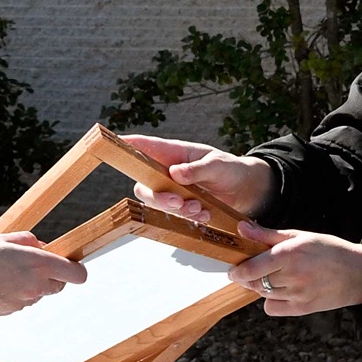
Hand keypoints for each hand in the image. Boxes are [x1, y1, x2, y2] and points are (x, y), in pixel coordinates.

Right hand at [0, 231, 87, 317]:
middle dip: (50, 276)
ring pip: (37, 295)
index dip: (74, 269)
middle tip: (30, 265)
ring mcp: (22, 302)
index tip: (66, 263)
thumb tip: (42, 247)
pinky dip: (13, 295)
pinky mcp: (8, 312)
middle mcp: (35, 287)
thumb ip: (28, 241)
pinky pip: (19, 303)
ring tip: (5, 273)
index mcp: (39, 265)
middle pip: (59, 286)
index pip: (77, 274)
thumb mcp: (4, 238)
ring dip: (29, 286)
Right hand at [119, 133, 275, 221]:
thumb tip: (175, 172)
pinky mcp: (181, 207)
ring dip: (175, 209)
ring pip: (156, 202)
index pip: (145, 146)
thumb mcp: (218, 165)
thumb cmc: (231, 169)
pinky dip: (188, 217)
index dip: (127, 145)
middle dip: (156, 196)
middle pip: (143, 183)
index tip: (115, 144)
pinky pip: (173, 216)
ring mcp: (173, 190)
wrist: (247, 191)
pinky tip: (205, 213)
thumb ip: (197, 169)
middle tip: (178, 201)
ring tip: (199, 208)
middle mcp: (168, 171)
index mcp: (174, 153)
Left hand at [227, 221, 361, 316]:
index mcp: (290, 254)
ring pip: (263, 294)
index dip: (237, 270)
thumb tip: (241, 228)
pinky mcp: (303, 308)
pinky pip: (272, 309)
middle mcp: (293, 275)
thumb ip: (267, 235)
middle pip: (255, 282)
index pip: (252, 268)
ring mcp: (298, 294)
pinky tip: (281, 291)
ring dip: (261, 287)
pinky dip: (271, 301)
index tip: (233, 269)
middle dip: (248, 277)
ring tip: (274, 277)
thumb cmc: (329, 250)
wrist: (359, 273)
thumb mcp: (300, 236)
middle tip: (253, 270)